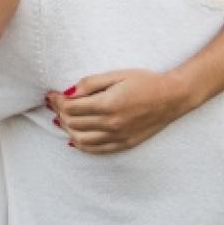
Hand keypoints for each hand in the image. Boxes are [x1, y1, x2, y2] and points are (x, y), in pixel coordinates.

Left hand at [45, 69, 184, 153]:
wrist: (172, 97)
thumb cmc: (145, 81)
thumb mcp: (116, 75)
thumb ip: (90, 83)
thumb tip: (68, 93)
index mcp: (107, 104)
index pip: (71, 107)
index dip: (57, 100)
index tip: (51, 94)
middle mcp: (111, 124)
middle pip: (73, 123)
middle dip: (59, 113)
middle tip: (55, 104)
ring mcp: (117, 136)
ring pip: (80, 139)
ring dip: (67, 129)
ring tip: (62, 119)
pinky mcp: (124, 144)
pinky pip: (96, 149)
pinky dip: (81, 145)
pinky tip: (74, 138)